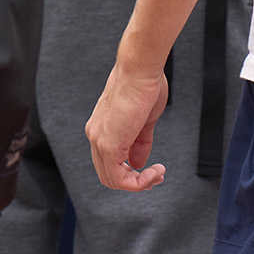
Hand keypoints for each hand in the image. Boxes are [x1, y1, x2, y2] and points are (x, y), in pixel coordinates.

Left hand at [87, 58, 168, 191]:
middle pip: (108, 175)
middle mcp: (95, 135)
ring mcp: (99, 140)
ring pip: (112, 179)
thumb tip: (138, 162)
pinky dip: (138, 182)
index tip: (153, 168)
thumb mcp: (143, 120)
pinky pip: (119, 177)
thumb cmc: (143, 86)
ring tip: (157, 174)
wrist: (139, 70)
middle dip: (135, 181)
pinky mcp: (108, 144)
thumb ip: (139, 142)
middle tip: (157, 175)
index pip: (109, 162)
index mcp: (101, 128)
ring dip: (139, 184)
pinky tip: (155, 171)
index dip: (132, 172)